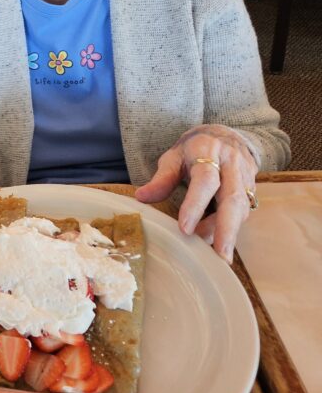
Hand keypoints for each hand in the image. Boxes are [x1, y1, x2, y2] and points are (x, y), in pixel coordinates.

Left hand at [135, 124, 257, 262]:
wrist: (224, 135)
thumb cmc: (193, 150)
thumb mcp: (173, 157)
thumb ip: (162, 178)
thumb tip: (141, 198)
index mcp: (208, 152)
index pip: (205, 180)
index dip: (196, 204)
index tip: (185, 229)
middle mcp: (231, 164)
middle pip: (232, 198)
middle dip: (226, 229)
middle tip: (218, 255)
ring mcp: (244, 177)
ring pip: (241, 209)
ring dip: (229, 234)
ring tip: (215, 256)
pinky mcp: (251, 189)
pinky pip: (244, 212)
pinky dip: (232, 230)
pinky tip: (218, 243)